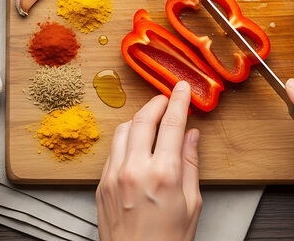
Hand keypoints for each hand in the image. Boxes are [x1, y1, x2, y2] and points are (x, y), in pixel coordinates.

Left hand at [96, 81, 201, 240]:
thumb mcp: (191, 204)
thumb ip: (191, 165)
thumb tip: (192, 136)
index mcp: (164, 175)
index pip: (172, 124)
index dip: (179, 101)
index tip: (183, 88)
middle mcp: (135, 170)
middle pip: (144, 119)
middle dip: (157, 102)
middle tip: (167, 98)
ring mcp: (114, 176)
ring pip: (124, 130)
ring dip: (139, 119)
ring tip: (152, 121)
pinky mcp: (101, 184)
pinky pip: (113, 150)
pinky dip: (126, 140)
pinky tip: (137, 145)